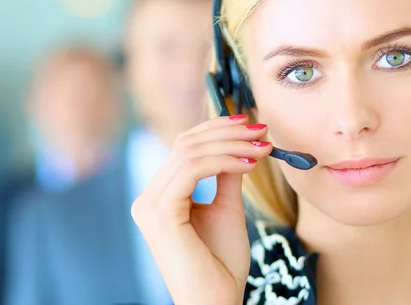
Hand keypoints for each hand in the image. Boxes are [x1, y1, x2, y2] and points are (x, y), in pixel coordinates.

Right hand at [131, 115, 271, 304]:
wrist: (217, 303)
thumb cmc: (222, 265)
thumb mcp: (227, 209)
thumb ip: (227, 175)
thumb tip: (240, 142)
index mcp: (160, 197)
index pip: (183, 148)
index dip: (216, 129)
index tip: (250, 125)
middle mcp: (148, 198)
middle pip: (184, 143)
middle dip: (226, 132)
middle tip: (260, 129)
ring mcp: (150, 206)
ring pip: (189, 152)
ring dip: (231, 144)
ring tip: (263, 147)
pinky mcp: (160, 214)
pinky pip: (192, 170)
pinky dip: (224, 161)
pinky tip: (250, 164)